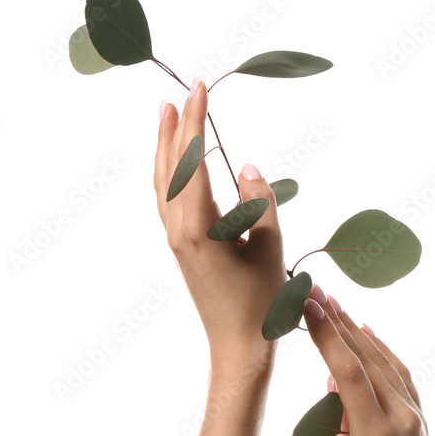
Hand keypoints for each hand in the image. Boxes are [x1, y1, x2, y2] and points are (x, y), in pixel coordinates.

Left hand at [154, 80, 287, 373]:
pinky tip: (177, 164)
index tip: (199, 88)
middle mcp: (178, 230)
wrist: (238, 347)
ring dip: (165, 147)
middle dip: (174, 127)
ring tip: (166, 115)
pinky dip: (170, 173)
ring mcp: (176, 239)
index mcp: (198, 227)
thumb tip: (248, 167)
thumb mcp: (271, 247)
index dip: (196, 121)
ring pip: (163, 182)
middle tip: (178, 91)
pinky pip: (168, 200)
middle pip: (169, 167)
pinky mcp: (182, 247)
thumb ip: (262, 202)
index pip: (193, 161)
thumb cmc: (260, 302)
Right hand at [301, 287, 434, 435]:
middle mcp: (399, 416)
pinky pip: (399, 372)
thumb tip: (335, 379)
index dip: (326, 335)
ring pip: (383, 359)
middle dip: (338, 321)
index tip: (308, 306)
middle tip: (316, 292)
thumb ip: (336, 421)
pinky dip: (381, 349)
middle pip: (366, 356)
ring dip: (358, 330)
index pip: (347, 370)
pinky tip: (367, 332)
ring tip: (335, 305)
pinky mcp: (421, 415)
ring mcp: (414, 413)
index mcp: (374, 434)